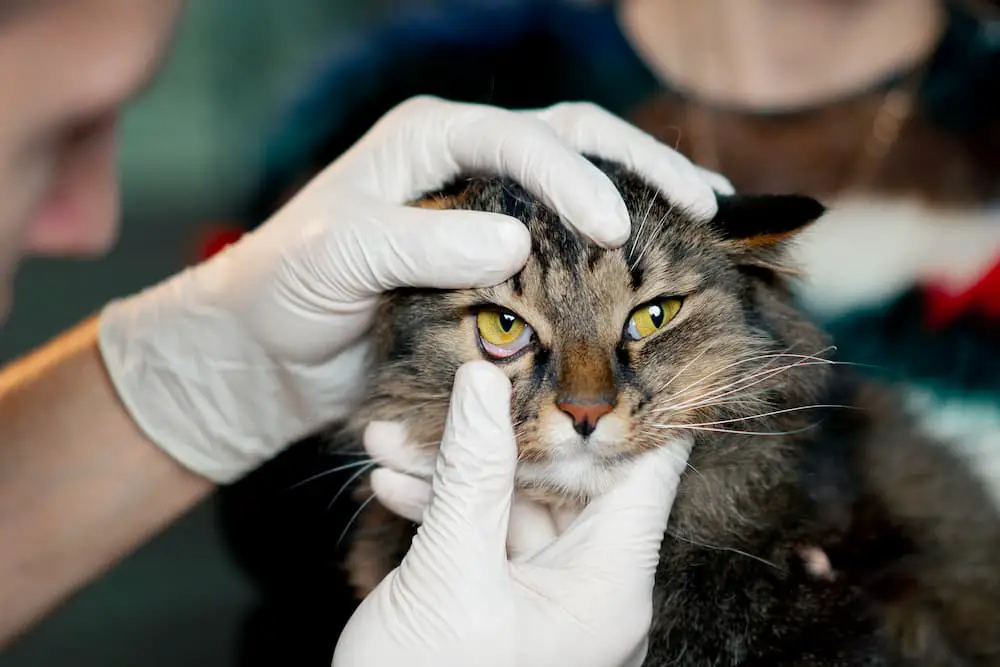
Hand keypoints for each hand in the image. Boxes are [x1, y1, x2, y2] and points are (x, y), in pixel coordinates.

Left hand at [98, 96, 728, 482]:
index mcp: (429, 139)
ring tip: (704, 218)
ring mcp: (485, 204)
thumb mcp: (338, 260)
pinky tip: (657, 259)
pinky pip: (571, 235)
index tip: (613, 231)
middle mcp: (466, 160)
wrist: (269, 348)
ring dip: (643, 193)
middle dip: (639, 168)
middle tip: (700, 207)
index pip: (519, 139)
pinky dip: (618, 240)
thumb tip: (517, 238)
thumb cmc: (285, 293)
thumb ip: (418, 245)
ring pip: (583, 177)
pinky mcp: (497, 255)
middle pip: (572, 139)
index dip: (572, 179)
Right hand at [333, 361, 691, 666]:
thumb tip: (484, 382)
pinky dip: (442, 504)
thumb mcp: (450, 577)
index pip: (646, 467)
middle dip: (496, 432)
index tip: (592, 344)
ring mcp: (546, 593)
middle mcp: (590, 583)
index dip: (625, 402)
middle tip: (446, 392)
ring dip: (453, 467)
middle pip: (565, 475)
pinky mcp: (505, 598)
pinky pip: (484, 532)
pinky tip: (393, 483)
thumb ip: (470, 475)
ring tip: (390, 438)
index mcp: (610, 582)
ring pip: (513, 499)